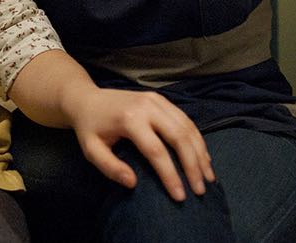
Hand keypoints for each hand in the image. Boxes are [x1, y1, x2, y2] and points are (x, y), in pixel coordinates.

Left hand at [68, 88, 214, 200]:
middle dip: (192, 166)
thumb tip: (133, 183)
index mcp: (129, 119)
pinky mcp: (161, 99)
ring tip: (208, 178)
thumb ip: (109, 167)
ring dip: (201, 153)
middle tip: (200, 190)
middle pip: (178, 137)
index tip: (179, 196)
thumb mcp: (91, 149)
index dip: (170, 175)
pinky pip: (185, 120)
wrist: (87, 99)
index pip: (156, 151)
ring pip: (187, 128)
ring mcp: (156, 100)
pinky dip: (197, 140)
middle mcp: (146, 106)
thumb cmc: (90, 128)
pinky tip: (203, 158)